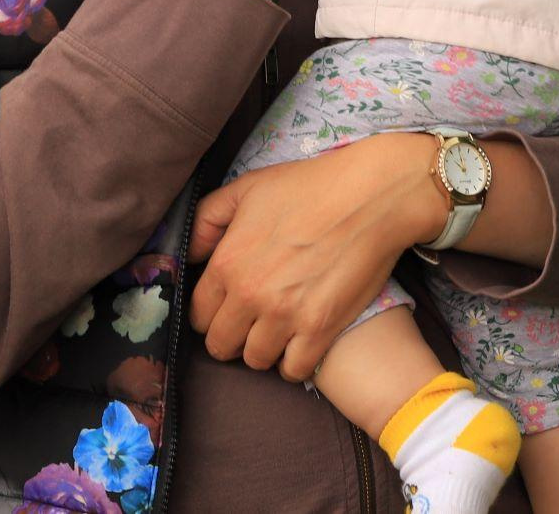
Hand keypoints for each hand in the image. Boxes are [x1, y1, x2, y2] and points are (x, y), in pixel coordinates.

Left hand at [183, 134, 445, 380]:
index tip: (225, 308)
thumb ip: (207, 220)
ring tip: (276, 331)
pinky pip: (293, 371)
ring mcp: (285, 317)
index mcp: (227, 263)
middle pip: (221, 345)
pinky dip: (294, 364)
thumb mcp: (246, 188)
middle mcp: (250, 295)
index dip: (210, 313)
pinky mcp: (320, 330)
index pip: (198, 314)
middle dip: (231, 336)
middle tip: (250, 322)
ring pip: (256, 360)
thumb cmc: (308, 187)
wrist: (368, 197)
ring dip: (263, 349)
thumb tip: (189, 253)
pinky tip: (299, 344)